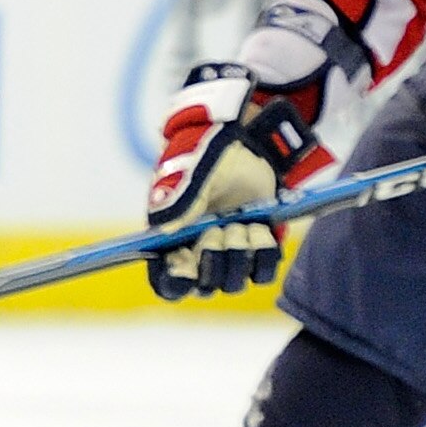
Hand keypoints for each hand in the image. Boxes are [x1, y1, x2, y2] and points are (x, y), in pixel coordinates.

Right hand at [145, 63, 323, 299]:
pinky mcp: (258, 246)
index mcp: (172, 242)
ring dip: (239, 254)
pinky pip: (263, 270)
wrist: (242, 141)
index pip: (168, 283)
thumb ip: (177, 205)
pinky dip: (263, 252)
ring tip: (240, 223)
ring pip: (235, 281)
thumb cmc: (205, 157)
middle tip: (218, 228)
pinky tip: (258, 226)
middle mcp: (199, 253)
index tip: (186, 263)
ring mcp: (230, 252)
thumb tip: (162, 235)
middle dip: (213, 258)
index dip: (176, 281)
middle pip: (205, 286)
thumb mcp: (188, 177)